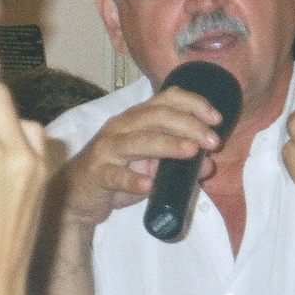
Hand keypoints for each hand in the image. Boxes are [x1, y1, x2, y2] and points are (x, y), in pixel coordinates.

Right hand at [58, 85, 223, 229]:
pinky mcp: (97, 174)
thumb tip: (208, 164)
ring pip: (138, 141)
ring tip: (191, 152)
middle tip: (213, 141)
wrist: (77, 195)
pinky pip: (115, 175)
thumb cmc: (117, 173)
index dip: (193, 103)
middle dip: (189, 125)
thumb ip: (177, 163)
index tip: (217, 118)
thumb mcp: (151, 166)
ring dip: (167, 145)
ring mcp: (107, 149)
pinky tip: (148, 185)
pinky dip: (132, 179)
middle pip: (156, 116)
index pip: (166, 99)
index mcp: (136, 119)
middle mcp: (121, 127)